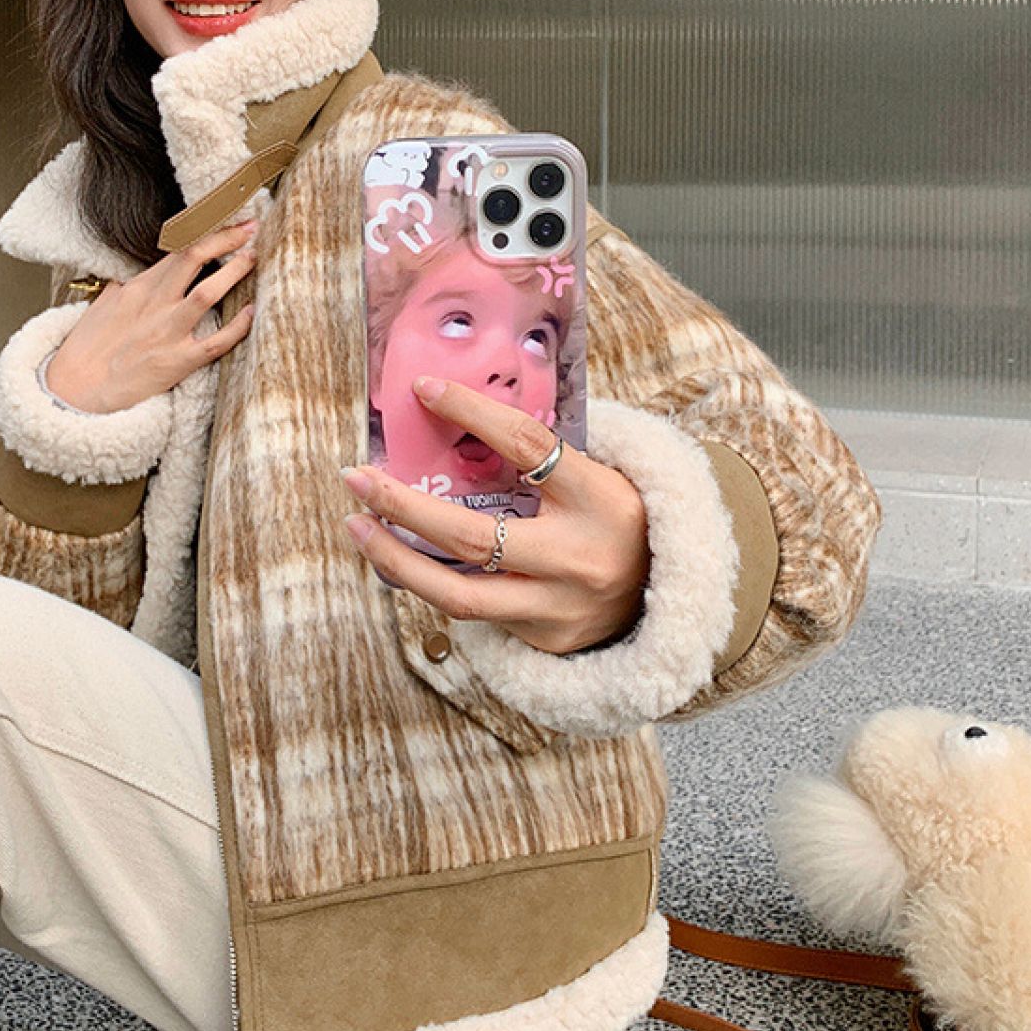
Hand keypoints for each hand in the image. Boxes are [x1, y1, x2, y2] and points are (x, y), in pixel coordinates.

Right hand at [47, 221, 257, 413]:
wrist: (75, 390)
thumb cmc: (89, 349)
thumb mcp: (105, 305)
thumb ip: (128, 285)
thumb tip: (141, 273)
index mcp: (137, 287)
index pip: (176, 246)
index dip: (205, 229)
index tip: (226, 218)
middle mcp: (154, 304)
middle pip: (193, 257)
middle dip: (226, 238)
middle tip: (251, 229)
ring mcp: (167, 332)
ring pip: (207, 292)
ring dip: (235, 272)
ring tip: (254, 258)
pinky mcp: (177, 362)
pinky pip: (215, 342)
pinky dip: (238, 326)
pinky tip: (252, 312)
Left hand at [340, 377, 650, 653]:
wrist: (673, 596)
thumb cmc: (619, 519)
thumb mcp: (598, 476)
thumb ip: (541, 457)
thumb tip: (458, 413)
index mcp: (599, 498)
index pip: (527, 446)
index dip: (472, 413)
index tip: (423, 390)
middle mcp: (577, 557)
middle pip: (471, 537)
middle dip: (402, 506)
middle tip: (356, 478)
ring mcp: (558, 607)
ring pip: (457, 595)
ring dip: (396, 561)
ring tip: (358, 527)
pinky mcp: (543, 639)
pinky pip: (474, 612)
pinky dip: (434, 584)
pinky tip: (405, 560)